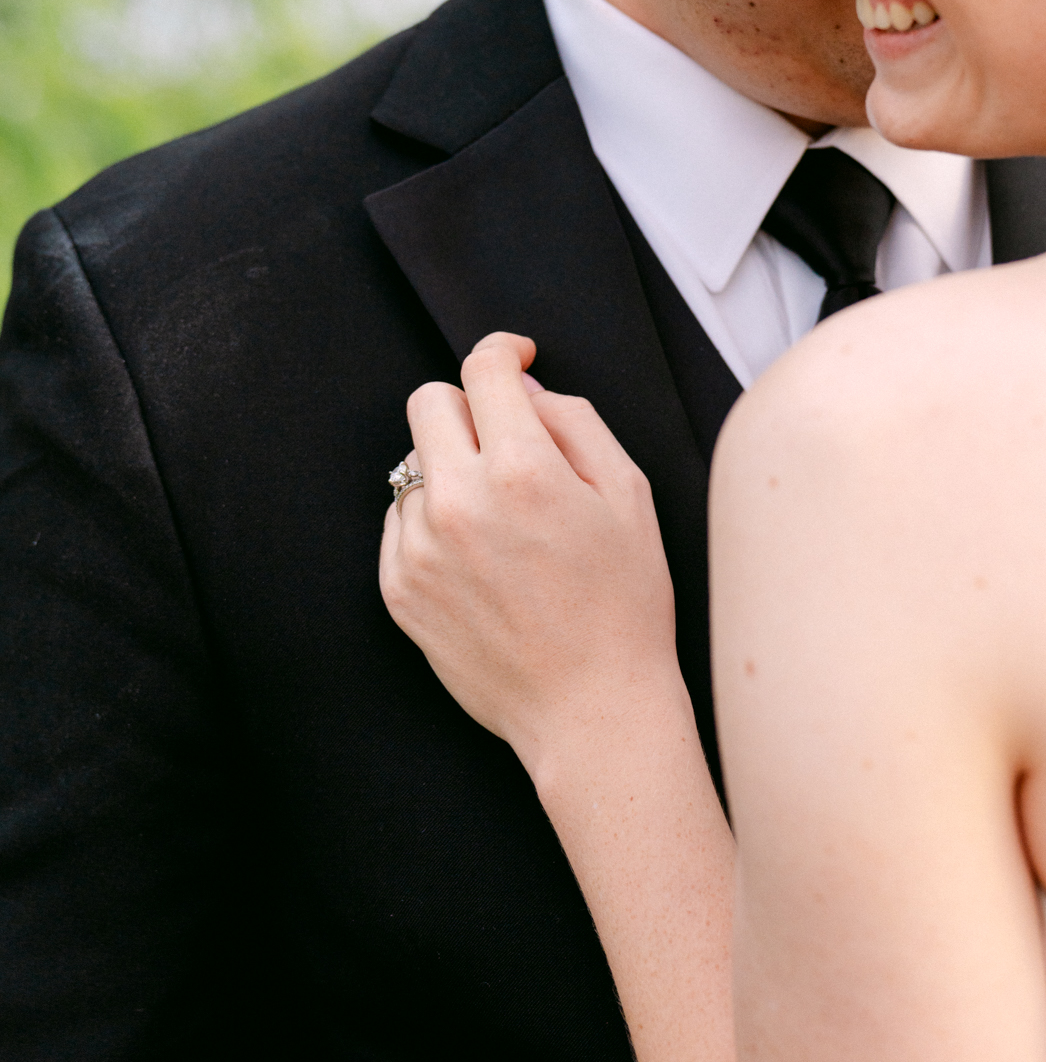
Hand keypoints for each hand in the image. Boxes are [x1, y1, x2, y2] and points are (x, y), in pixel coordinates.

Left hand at [379, 332, 678, 771]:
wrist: (591, 709)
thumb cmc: (623, 606)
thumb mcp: (629, 495)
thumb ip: (575, 422)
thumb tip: (525, 389)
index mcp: (522, 471)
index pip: (483, 370)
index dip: (502, 352)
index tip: (513, 359)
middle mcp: (459, 503)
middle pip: (428, 403)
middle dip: (467, 407)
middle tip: (506, 441)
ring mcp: (421, 549)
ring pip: (413, 466)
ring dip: (451, 472)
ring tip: (503, 522)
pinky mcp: (400, 589)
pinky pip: (400, 521)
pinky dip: (434, 522)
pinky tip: (481, 557)